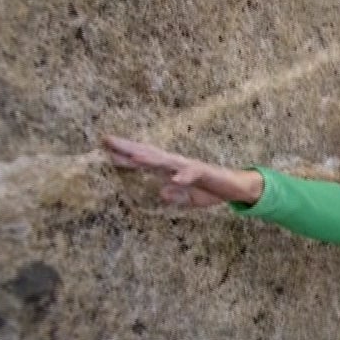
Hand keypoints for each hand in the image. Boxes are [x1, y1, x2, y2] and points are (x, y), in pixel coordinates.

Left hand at [103, 135, 236, 208]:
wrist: (235, 188)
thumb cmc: (209, 190)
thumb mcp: (188, 198)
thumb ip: (174, 196)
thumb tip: (160, 193)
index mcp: (169, 169)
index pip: (143, 160)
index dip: (124, 155)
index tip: (105, 149)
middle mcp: (176, 163)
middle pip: (148, 154)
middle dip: (129, 148)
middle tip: (107, 140)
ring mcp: (189, 166)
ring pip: (166, 161)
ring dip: (150, 159)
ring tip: (134, 157)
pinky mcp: (204, 172)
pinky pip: (193, 174)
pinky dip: (184, 176)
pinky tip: (174, 179)